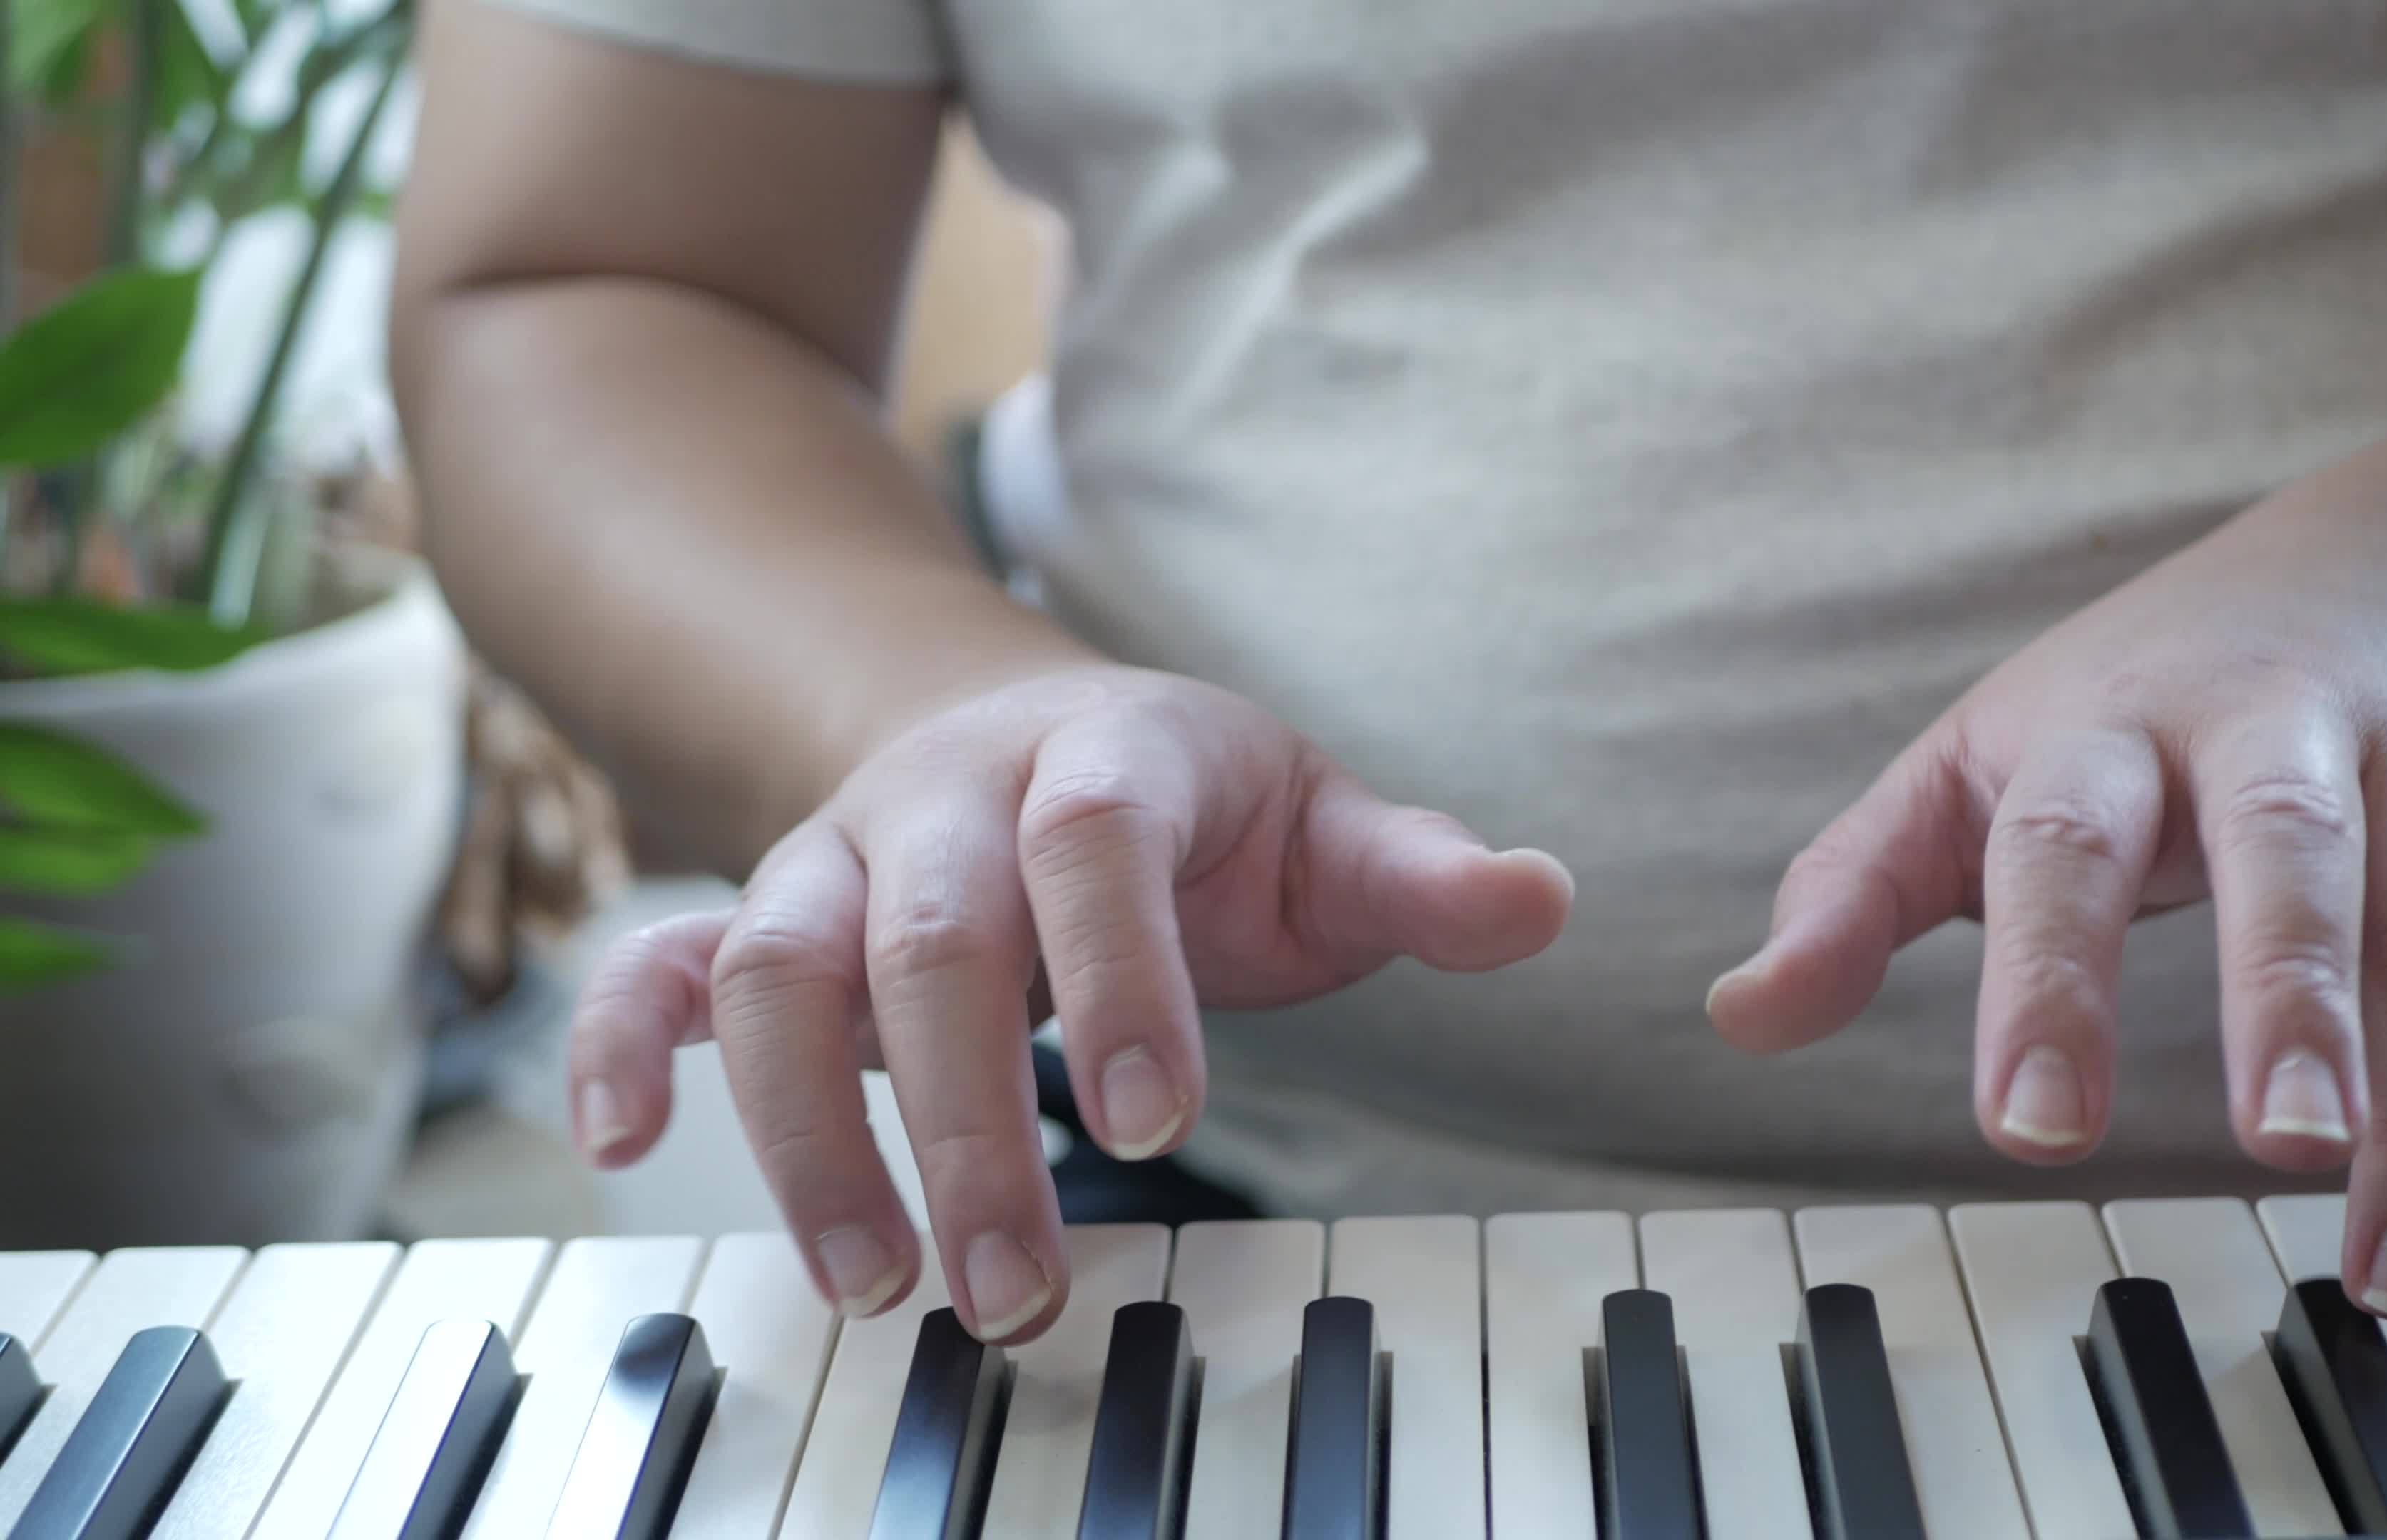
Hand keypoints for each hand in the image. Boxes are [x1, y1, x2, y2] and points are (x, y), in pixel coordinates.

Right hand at [565, 666, 1572, 1339]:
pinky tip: (622, 1148)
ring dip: (804, 1126)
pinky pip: (659, 964)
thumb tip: (1543, 899)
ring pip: (777, 962)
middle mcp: (948, 796)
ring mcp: (838, 852)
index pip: (1094, 839)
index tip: (1151, 1123)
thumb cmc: (1187, 809)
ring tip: (874, 1286)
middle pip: (925, 933)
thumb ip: (1414, 871)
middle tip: (1014, 1286)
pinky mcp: (758, 914)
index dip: (1116, 971)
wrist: (1018, 734)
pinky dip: (620, 1043)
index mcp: (1103, 754)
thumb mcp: (1313, 824)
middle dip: (959, 1115)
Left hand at [1707, 486, 2386, 1321]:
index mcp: (2108, 729)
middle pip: (2290, 850)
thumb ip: (1855, 891)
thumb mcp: (1975, 767)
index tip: (2033, 1129)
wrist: (2383, 560)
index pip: (2065, 843)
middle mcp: (2274, 729)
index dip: (2048, 980)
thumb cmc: (2137, 700)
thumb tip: (1739, 1015)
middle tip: (2285, 1146)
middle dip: (2292, 997)